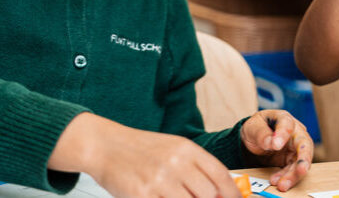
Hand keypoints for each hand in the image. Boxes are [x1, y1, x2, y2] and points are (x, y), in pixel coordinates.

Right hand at [53, 114, 239, 197]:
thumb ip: (195, 167)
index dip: (232, 194)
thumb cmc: (141, 149)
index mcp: (186, 149)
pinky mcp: (142, 194)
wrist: (106, 145)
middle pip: (208, 193)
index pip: (220, 175)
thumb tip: (217, 191)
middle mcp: (175, 162)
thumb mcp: (173, 149)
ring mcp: (158, 179)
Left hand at [240, 110, 312, 191]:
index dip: (283, 134)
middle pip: (304, 144)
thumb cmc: (256, 128)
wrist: (253, 140)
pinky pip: (293, 170)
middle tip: (301, 170)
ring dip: (294, 174)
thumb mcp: (253, 127)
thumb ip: (261, 134)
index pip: (287, 124)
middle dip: (304, 158)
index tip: (275, 145)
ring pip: (300, 161)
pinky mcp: (292, 160)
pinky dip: (287, 178)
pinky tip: (280, 182)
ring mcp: (295, 147)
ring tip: (283, 184)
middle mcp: (294, 132)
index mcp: (283, 118)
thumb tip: (271, 143)